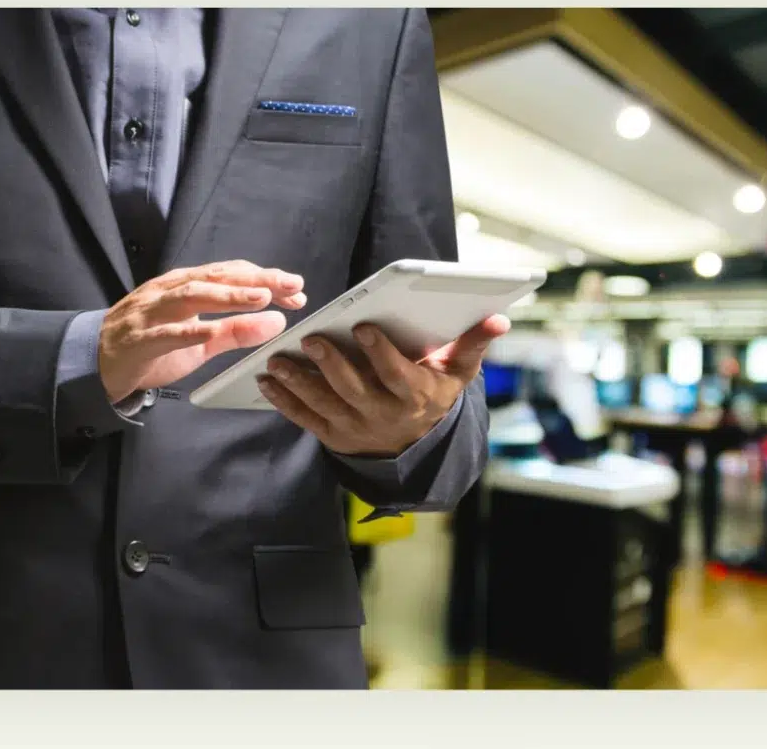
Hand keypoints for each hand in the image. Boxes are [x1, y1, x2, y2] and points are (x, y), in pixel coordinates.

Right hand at [98, 260, 305, 402]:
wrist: (97, 363)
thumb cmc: (151, 346)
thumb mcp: (200, 341)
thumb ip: (236, 331)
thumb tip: (276, 321)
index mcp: (186, 287)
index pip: (231, 274)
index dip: (265, 279)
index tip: (297, 289)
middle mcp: (170, 291)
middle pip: (217, 277)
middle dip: (257, 279)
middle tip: (291, 285)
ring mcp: (152, 312)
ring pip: (192, 295)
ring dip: (228, 295)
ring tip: (261, 298)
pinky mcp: (138, 338)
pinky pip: (165, 332)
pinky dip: (189, 330)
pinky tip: (211, 332)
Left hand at [257, 315, 510, 455]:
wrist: (413, 447)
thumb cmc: (433, 394)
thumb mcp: (457, 374)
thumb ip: (473, 345)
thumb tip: (498, 320)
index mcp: (414, 397)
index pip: (396, 375)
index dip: (381, 353)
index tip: (364, 326)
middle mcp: (382, 416)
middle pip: (353, 389)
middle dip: (331, 364)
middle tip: (312, 338)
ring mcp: (354, 428)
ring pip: (323, 404)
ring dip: (298, 382)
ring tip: (278, 360)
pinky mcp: (332, 436)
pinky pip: (305, 418)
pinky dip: (284, 401)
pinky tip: (268, 380)